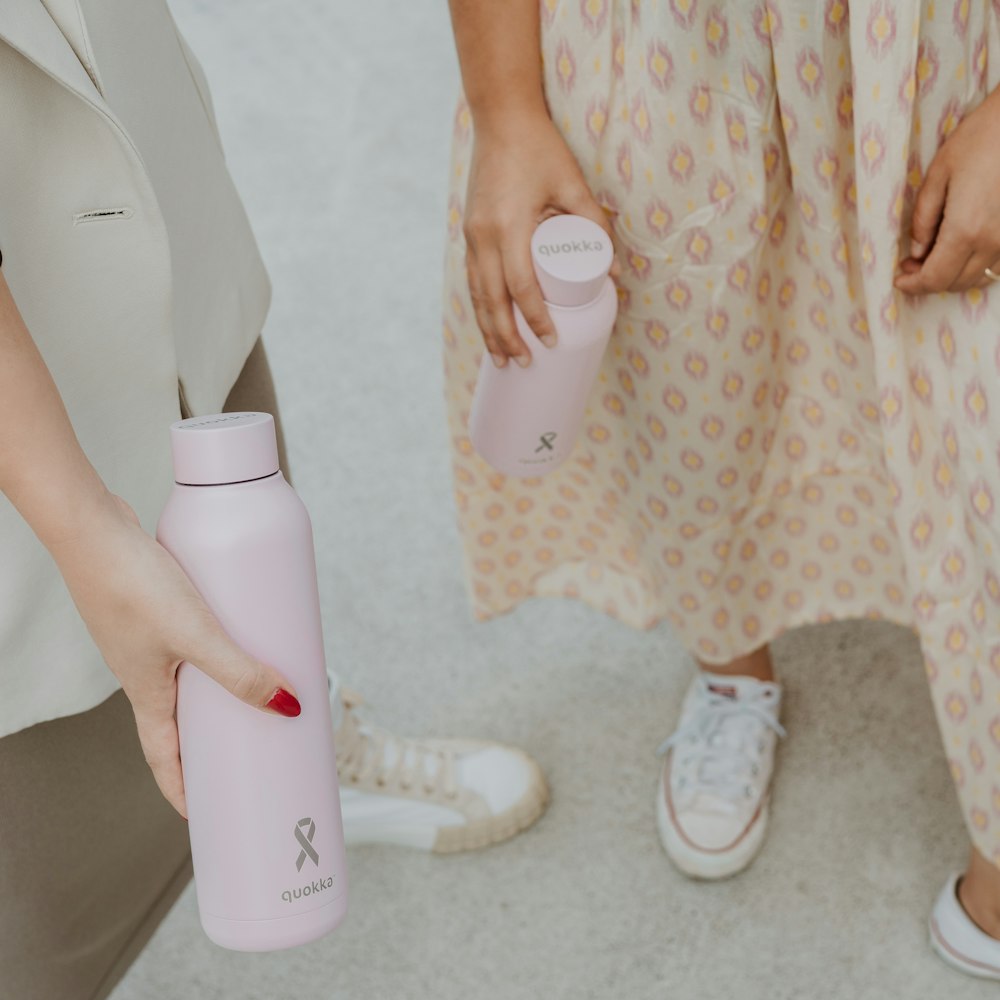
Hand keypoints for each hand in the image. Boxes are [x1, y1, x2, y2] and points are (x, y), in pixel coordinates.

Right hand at [51, 490, 300, 816]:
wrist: (92, 529)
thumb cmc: (130, 584)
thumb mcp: (195, 636)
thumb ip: (240, 672)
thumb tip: (288, 707)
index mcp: (145, 695)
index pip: (165, 760)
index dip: (185, 791)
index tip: (207, 816)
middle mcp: (144, 674)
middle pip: (181, 724)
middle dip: (212, 743)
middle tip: (249, 754)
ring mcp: (148, 642)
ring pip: (188, 682)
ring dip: (218, 695)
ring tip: (257, 695)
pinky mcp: (155, 610)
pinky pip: (191, 645)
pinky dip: (215, 654)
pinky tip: (238, 635)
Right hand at [463, 110, 617, 367]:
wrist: (500, 118)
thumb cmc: (541, 148)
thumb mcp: (573, 184)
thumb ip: (594, 224)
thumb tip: (614, 272)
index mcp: (509, 225)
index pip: (521, 285)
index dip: (535, 318)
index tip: (550, 341)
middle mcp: (484, 236)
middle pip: (493, 301)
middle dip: (507, 337)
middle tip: (525, 364)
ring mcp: (471, 236)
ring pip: (477, 296)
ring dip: (489, 330)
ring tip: (503, 360)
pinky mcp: (469, 234)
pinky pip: (473, 281)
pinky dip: (482, 308)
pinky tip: (490, 327)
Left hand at [895, 88, 999, 294]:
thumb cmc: (982, 138)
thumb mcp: (938, 174)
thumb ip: (924, 218)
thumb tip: (916, 251)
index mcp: (965, 230)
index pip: (934, 278)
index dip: (913, 285)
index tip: (899, 279)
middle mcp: (993, 242)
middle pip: (956, 283)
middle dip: (929, 280)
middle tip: (912, 264)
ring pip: (981, 278)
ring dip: (955, 276)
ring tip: (937, 256)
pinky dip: (980, 267)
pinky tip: (967, 250)